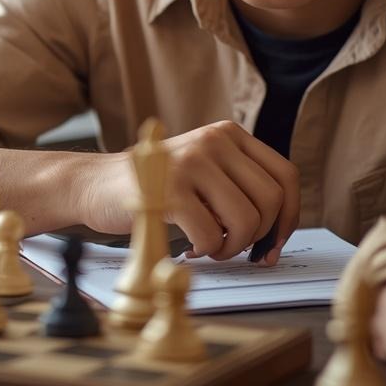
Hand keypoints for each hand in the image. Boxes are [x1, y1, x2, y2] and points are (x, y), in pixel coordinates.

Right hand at [80, 120, 300, 263]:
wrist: (96, 184)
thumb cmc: (155, 187)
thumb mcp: (204, 170)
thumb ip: (239, 185)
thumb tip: (279, 233)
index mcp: (228, 135)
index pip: (285, 176)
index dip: (288, 217)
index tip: (273, 244)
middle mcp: (213, 141)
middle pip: (271, 200)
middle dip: (259, 237)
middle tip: (234, 250)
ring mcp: (191, 162)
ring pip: (246, 220)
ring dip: (231, 247)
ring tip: (210, 249)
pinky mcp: (169, 189)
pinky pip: (211, 235)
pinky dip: (204, 251)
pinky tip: (188, 247)